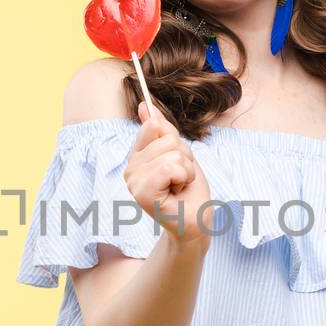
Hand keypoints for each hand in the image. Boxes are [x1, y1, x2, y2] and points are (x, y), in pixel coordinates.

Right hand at [124, 100, 213, 244]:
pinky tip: (177, 192)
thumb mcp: (179, 153)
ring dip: (186, 170)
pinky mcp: (141, 193)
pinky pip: (170, 167)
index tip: (177, 164)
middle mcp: (129, 168)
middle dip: (185, 158)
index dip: (176, 143)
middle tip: (180, 179)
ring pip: (172, 153)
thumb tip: (145, 105)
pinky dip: (183, 178)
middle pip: (166, 138)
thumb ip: (162, 130)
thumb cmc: (188, 190)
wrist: (196, 220)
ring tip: (179, 186)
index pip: (154, 126)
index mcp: (136, 157)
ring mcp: (133, 181)